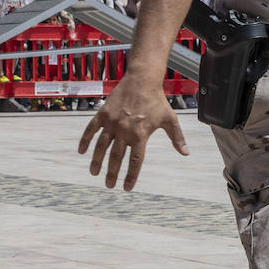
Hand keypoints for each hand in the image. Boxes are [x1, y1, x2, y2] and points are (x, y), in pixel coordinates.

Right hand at [77, 76, 188, 190]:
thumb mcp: (170, 120)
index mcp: (140, 134)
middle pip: (116, 157)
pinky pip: (91, 130)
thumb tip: (186, 153)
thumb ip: (177, 138)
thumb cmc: (157, 101)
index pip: (135, 160)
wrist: (141, 81)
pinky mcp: (103, 114)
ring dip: (97, 161)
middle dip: (112, 173)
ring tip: (94, 173)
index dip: (131, 175)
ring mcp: (112, 123)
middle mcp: (124, 131)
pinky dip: (85, 140)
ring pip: (101, 146)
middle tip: (109, 185)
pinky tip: (82, 152)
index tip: (127, 187)